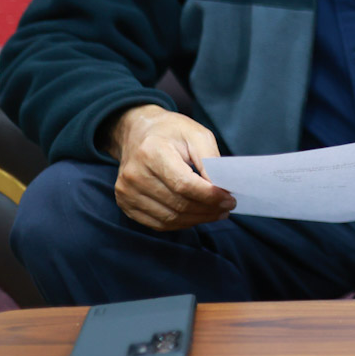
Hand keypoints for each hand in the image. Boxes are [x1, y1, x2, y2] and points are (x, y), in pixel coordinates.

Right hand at [105, 104, 234, 230]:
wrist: (137, 132)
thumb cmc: (171, 132)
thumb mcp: (197, 135)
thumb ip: (210, 160)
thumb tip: (221, 188)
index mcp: (152, 152)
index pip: (184, 184)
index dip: (209, 196)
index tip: (229, 200)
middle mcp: (134, 174)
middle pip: (178, 204)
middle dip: (208, 210)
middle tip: (227, 208)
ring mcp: (126, 191)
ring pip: (169, 218)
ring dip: (197, 219)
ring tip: (216, 213)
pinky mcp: (125, 203)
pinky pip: (157, 223)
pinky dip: (181, 223)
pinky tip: (196, 216)